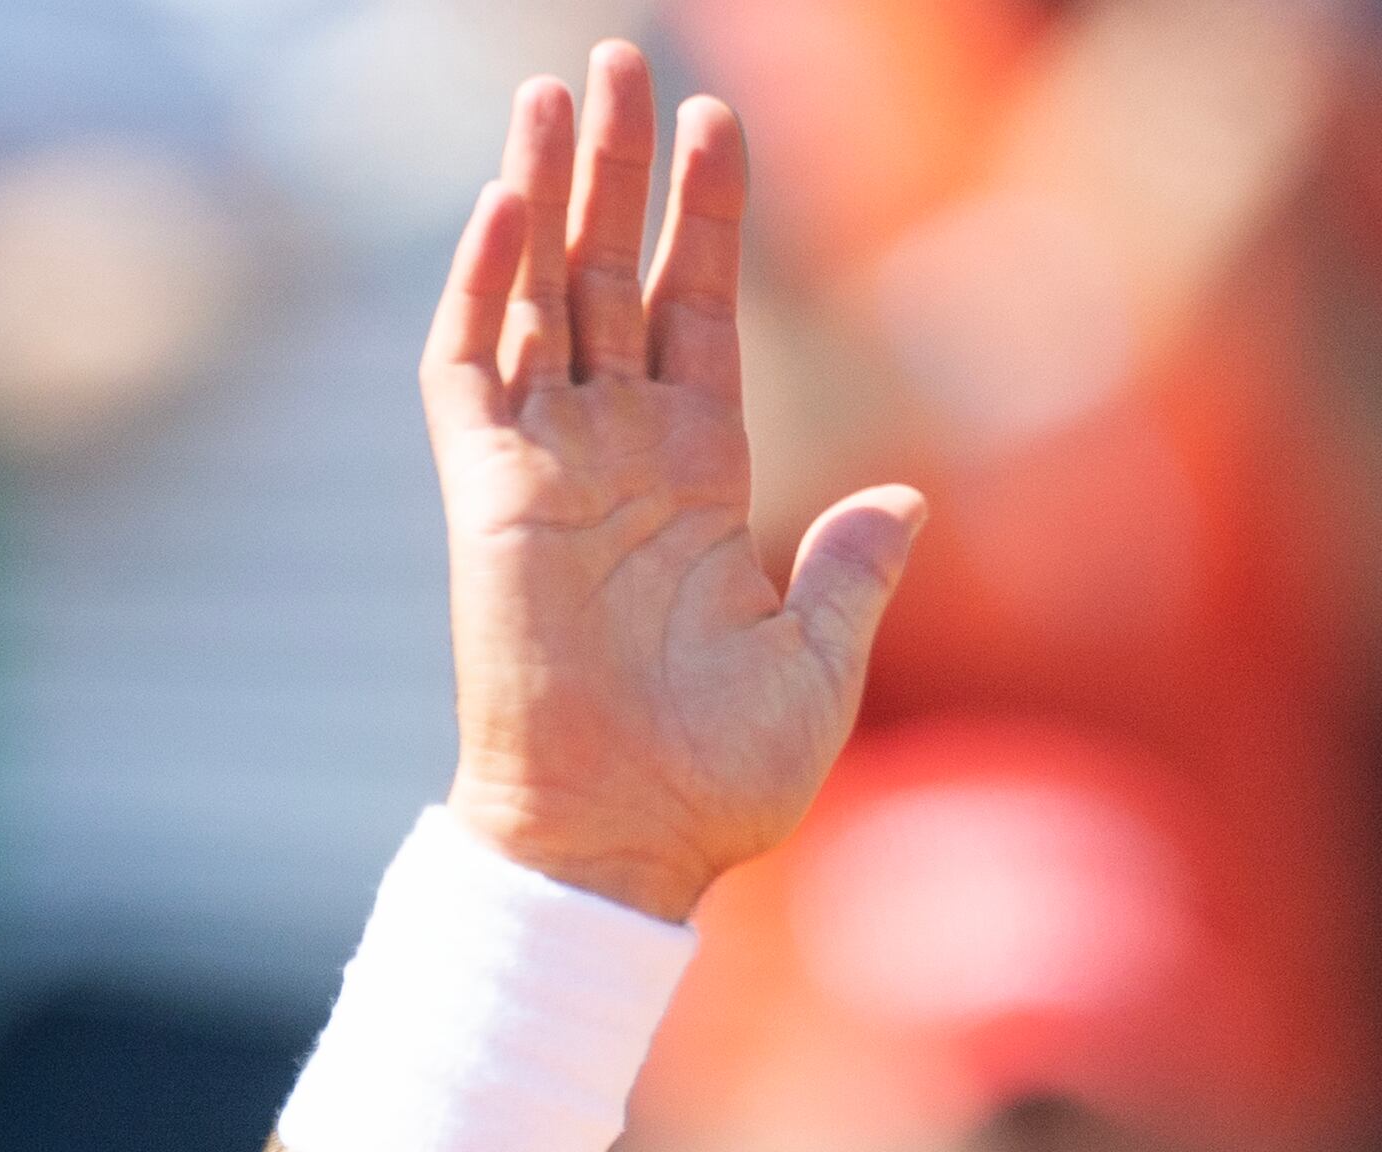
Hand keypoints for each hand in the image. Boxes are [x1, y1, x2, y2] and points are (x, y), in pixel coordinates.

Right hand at [421, 47, 924, 922]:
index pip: (696, 315)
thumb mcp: (817, 667)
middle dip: (618, 169)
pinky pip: (474, 370)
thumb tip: (906, 499)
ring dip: (548, 192)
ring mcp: (547, 470)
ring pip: (540, 295)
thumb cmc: (716, 783)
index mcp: (697, 482)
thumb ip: (852, 573)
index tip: (714, 124)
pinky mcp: (487, 499)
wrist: (622, 843)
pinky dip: (486, 287)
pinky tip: (510, 205)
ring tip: (557, 88)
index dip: (705, 220)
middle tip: (620, 58)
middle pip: (612, 276)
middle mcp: (617, 457)